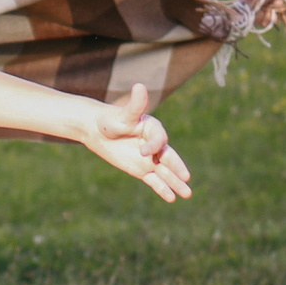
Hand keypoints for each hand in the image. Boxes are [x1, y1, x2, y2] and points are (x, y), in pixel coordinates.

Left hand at [80, 84, 191, 202]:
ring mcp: (149, 159)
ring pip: (165, 172)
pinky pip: (154, 180)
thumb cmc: (111, 119)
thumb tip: (139, 86)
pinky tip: (171, 198)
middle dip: (178, 168)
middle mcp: (154, 145)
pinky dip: (162, 189)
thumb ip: (135, 104)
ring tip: (188, 195)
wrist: (97, 130)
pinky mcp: (141, 169)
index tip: (143, 152)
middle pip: (169, 158)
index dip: (153, 146)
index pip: (159, 140)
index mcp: (153, 129)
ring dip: (176, 183)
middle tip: (187, 178)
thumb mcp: (123, 114)